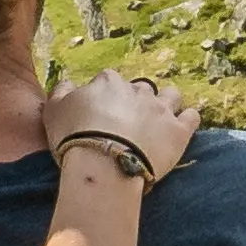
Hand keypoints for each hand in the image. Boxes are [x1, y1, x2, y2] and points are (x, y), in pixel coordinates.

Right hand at [39, 68, 197, 177]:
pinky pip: (192, 117)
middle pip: (141, 88)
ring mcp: (161, 109)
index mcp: (109, 82)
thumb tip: (69, 84)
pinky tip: (183, 126)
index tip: (100, 114)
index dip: (105, 97)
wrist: (103, 164)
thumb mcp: (53, 111)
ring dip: (166, 104)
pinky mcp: (178, 131)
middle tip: (128, 122)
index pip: (109, 81)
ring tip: (159, 120)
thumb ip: (61, 92)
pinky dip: (189, 119)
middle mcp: (137, 90)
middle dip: (136, 101)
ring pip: (171, 95)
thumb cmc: (74, 137)